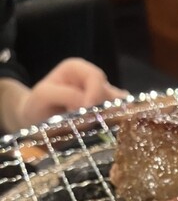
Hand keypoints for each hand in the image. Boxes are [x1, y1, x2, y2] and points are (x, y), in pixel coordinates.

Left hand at [0, 58, 127, 131]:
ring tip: (95, 128)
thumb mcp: (43, 96)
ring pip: (119, 107)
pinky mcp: (107, 114)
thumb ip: (65, 94)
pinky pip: (119, 118)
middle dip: (103, 111)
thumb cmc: (36, 106)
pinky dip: (115, 126)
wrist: (35, 122)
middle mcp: (93, 81)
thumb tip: (88, 104)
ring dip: (110, 120)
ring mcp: (102, 98)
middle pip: (111, 93)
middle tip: (90, 124)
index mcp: (78, 69)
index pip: (96, 78)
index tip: (86, 112)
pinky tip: (105, 132)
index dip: (95, 95)